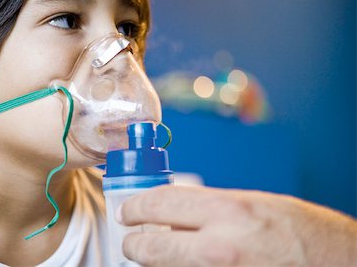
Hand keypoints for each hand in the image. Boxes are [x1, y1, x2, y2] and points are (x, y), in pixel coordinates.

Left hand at [117, 185, 356, 266]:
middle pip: (150, 247)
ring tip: (157, 254)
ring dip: (155, 263)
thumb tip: (173, 209)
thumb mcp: (252, 204)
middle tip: (131, 240)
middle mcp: (221, 247)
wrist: (338, 264)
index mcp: (228, 211)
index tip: (128, 210)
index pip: (160, 202)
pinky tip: (182, 265)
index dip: (135, 206)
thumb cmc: (301, 232)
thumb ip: (209, 207)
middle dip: (133, 244)